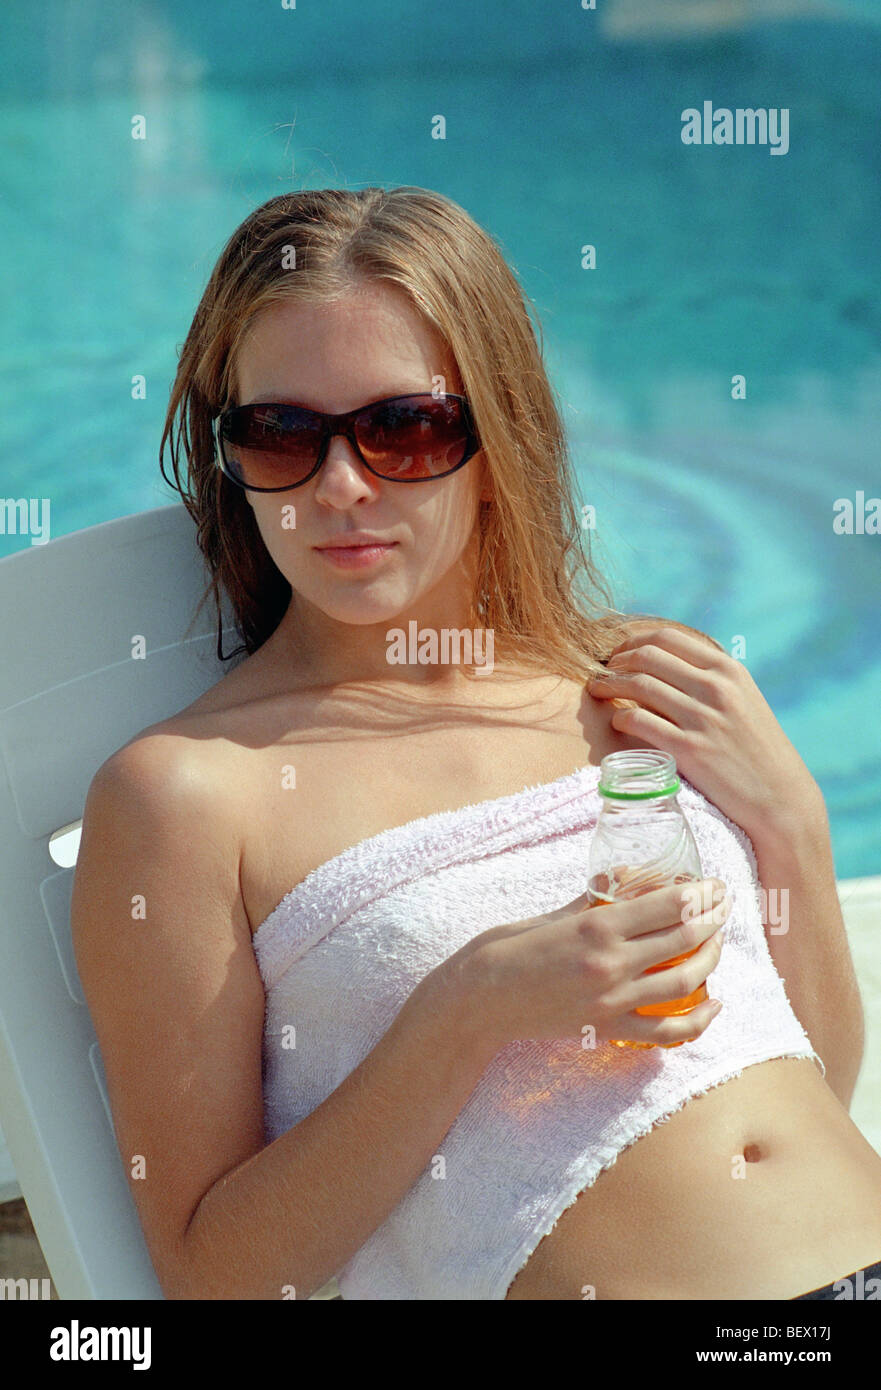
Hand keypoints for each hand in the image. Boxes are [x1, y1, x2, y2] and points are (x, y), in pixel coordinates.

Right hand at [462, 878, 729, 1047]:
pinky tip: (715, 1005)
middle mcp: (611, 962)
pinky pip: (667, 1032)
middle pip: (684, 937)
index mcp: (597, 926)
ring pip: (685, 981)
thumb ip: (592, 900)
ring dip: (712, 959)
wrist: (479, 1000)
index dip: (700, 892)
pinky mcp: (608, 1027)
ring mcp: (612, 999)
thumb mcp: (552, 914)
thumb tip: (622, 880)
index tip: (714, 883)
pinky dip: (698, 1021)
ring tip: (720, 941)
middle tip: (726, 903)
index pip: (669, 904)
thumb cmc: (506, 950)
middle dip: (714, 917)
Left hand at [587, 623, 824, 844]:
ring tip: (597, 692)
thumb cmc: (757, 749)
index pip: (667, 637)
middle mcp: (716, 688)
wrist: (779, 797)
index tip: (618, 653)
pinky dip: (620, 718)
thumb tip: (666, 661)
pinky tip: (617, 723)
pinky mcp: (689, 750)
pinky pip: (639, 722)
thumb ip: (711, 678)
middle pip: (647, 657)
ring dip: (608, 686)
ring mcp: (702, 718)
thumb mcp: (743, 699)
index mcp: (728, 670)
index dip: (632, 641)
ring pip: (638, 686)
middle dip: (615, 662)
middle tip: (603, 673)